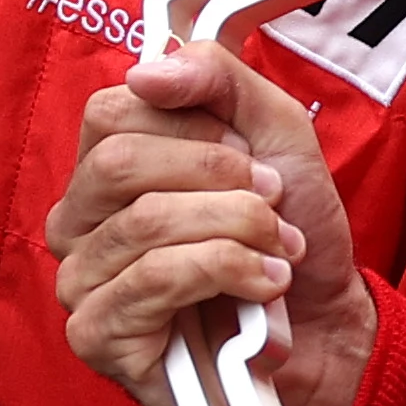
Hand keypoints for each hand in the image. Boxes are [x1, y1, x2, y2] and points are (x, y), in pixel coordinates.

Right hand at [46, 37, 366, 405]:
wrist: (327, 329)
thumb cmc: (290, 234)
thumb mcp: (274, 132)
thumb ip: (218, 80)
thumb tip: (145, 69)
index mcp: (106, 168)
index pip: (112, 111)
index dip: (197, 126)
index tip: (252, 155)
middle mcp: (79, 221)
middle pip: (119, 163)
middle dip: (219, 176)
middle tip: (272, 201)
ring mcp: (80, 280)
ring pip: (145, 221)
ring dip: (238, 228)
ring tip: (280, 251)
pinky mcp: (97, 336)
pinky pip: (154, 278)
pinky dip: (228, 271)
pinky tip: (263, 288)